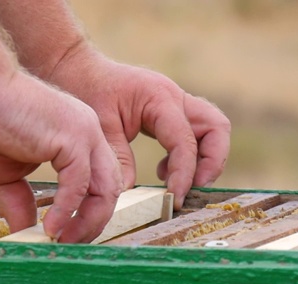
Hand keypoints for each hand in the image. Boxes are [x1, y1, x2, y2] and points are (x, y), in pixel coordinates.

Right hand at [0, 71, 122, 242]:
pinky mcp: (73, 137)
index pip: (99, 183)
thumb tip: (27, 233)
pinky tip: (50, 228)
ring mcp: (86, 134)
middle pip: (109, 189)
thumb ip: (20, 202)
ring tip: (63, 242)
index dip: (88, 214)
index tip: (67, 236)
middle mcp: (90, 135)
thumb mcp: (5, 175)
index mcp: (79, 139)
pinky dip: (67, 211)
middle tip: (70, 246)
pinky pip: (80, 185)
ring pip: (104, 190)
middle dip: (93, 223)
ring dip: (87, 222)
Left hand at [48, 49, 231, 208]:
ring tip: (177, 182)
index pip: (185, 141)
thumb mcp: (99, 125)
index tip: (174, 199)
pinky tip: (162, 171)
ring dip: (205, 159)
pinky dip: (188, 155)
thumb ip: (118, 158)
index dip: (184, 174)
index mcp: (159, 97)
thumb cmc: (87, 90)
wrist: (80, 70)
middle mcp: (175, 97)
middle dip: (212, 162)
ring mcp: (177, 103)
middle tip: (192, 188)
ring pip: (213, 130)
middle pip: (217, 128)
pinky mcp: (171, 113)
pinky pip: (195, 134)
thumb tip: (130, 193)